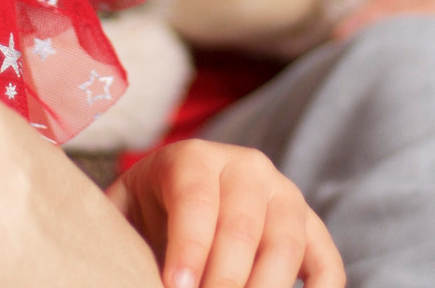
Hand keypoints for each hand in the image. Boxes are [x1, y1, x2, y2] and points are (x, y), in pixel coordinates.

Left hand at [108, 140, 343, 287]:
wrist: (175, 199)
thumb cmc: (142, 216)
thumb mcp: (120, 215)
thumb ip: (116, 237)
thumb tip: (107, 270)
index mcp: (193, 158)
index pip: (197, 200)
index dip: (188, 248)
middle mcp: (247, 168)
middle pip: (244, 228)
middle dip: (223, 281)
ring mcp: (285, 197)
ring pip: (286, 246)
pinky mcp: (311, 228)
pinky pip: (327, 263)